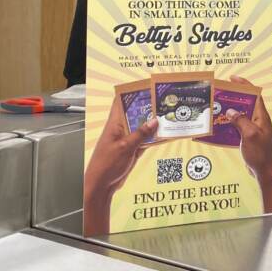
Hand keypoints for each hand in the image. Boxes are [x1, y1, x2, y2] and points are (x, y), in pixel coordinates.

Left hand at [84, 96, 157, 234]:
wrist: (101, 186)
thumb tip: (155, 120)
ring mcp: (128, 139)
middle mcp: (121, 128)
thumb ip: (140, 134)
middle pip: (136, 112)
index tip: (146, 85)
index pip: (121, 101)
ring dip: (154, 121)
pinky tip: (167, 133)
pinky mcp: (133, 149)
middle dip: (149, 106)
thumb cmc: (105, 165)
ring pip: (143, 126)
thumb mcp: (125, 147)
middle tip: (165, 99)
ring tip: (170, 113)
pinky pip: (147, 139)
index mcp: (114, 124)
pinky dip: (156, 136)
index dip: (132, 92)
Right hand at [227, 77, 271, 212]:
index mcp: (261, 117)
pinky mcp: (248, 138)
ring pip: (240, 115)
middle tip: (220, 93)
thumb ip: (241, 121)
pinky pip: (237, 126)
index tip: (233, 78)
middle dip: (233, 97)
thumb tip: (231, 111)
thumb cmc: (261, 155)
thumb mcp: (250, 135)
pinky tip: (219, 126)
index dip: (244, 85)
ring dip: (229, 111)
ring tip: (216, 107)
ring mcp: (253, 129)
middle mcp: (258, 121)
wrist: (264, 172)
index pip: (254, 95)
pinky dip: (229, 124)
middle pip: (246, 103)